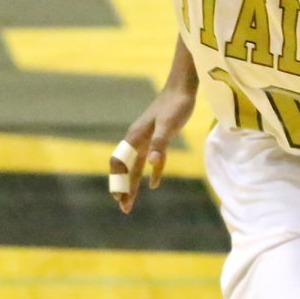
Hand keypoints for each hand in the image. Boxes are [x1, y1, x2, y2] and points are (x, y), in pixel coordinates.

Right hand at [109, 87, 196, 213]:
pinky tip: (154, 184)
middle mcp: (136, 140)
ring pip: (136, 167)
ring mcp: (146, 141)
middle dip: (123, 189)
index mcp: (134, 137)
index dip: (118, 181)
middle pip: (125, 169)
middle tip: (124, 208)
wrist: (181, 90)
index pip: (119, 163)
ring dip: (133, 185)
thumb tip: (151, 163)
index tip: (120, 197)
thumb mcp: (169, 126)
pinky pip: (151, 161)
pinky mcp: (157, 140)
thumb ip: (160, 144)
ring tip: (131, 202)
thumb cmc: (174, 106)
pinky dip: (152, 173)